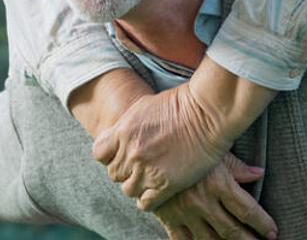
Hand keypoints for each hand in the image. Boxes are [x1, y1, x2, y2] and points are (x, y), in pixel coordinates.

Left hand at [92, 82, 228, 209]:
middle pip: (114, 173)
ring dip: (136, 185)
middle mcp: (131, 153)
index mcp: (123, 132)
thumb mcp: (144, 106)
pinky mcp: (166, 185)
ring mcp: (147, 170)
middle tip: (139, 167)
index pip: (99, 154)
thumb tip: (119, 135)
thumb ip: (127, 126)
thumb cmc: (180, 104)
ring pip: (128, 190)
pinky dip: (148, 200)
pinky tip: (157, 192)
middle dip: (125, 170)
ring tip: (149, 179)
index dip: (109, 155)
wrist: (207, 112)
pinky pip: (146, 203)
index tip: (121, 154)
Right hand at [154, 154, 275, 239]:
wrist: (151, 146)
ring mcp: (185, 212)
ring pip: (210, 239)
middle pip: (232, 230)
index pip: (248, 211)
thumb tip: (260, 173)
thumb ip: (238, 167)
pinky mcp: (169, 217)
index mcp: (219, 185)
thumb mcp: (215, 152)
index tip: (272, 232)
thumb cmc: (188, 143)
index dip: (263, 224)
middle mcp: (204, 202)